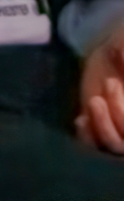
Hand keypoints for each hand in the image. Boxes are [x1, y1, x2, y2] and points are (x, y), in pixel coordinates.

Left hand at [79, 26, 123, 154]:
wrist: (112, 55)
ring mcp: (120, 131)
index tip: (116, 82)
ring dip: (104, 125)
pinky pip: (94, 145)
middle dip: (121, 114)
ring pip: (116, 146)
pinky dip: (87, 136)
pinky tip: (81, 119)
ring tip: (96, 100)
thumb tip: (123, 57)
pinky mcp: (98, 130)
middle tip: (110, 82)